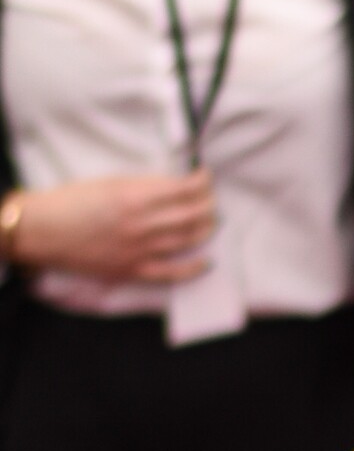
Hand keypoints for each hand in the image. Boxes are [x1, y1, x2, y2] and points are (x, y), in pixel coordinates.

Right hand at [9, 170, 215, 283]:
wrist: (44, 231)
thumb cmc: (72, 202)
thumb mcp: (110, 183)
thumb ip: (143, 187)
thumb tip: (173, 189)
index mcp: (134, 196)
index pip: (183, 189)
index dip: (202, 183)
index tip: (206, 177)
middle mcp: (141, 223)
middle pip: (191, 215)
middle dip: (208, 205)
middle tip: (212, 200)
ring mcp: (139, 249)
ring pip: (187, 240)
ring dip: (205, 230)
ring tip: (212, 222)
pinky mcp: (133, 270)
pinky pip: (172, 273)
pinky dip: (193, 268)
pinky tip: (206, 261)